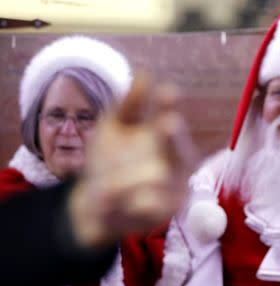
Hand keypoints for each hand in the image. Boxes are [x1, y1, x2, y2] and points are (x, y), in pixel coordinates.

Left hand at [69, 73, 196, 246]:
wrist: (95, 207)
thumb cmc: (108, 162)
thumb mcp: (112, 129)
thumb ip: (129, 105)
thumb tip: (145, 73)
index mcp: (164, 136)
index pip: (169, 115)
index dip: (169, 105)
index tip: (168, 91)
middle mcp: (176, 159)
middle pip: (180, 146)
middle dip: (173, 136)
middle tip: (168, 122)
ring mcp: (175, 186)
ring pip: (156, 177)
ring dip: (126, 180)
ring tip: (103, 187)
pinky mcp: (167, 211)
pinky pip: (148, 203)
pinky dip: (127, 203)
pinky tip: (114, 203)